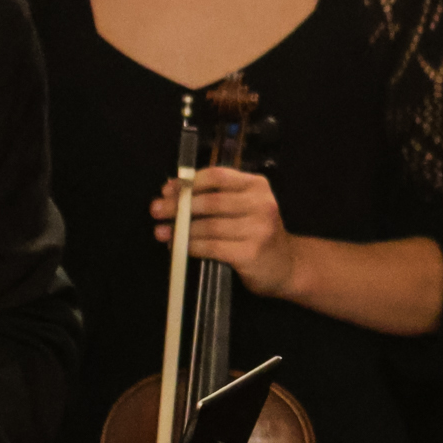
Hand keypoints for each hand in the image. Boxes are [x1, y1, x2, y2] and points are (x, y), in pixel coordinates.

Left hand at [152, 165, 299, 297]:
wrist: (286, 266)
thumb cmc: (257, 233)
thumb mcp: (243, 207)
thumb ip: (213, 196)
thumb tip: (171, 189)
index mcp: (257, 185)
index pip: (218, 176)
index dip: (189, 183)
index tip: (168, 190)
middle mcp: (261, 204)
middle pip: (210, 201)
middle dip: (178, 207)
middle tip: (156, 211)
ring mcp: (258, 229)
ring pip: (208, 226)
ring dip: (180, 230)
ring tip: (161, 232)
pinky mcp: (250, 253)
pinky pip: (212, 247)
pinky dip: (191, 246)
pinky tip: (179, 247)